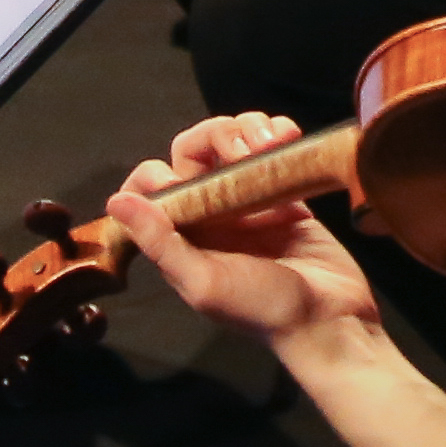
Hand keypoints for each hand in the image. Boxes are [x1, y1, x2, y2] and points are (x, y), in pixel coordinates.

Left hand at [105, 114, 375, 345]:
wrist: (329, 317)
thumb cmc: (263, 308)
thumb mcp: (204, 283)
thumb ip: (161, 243)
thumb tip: (116, 201)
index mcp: (182, 236)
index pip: (152, 187)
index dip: (159, 172)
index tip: (183, 179)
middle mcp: (210, 213)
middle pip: (195, 149)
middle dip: (217, 136)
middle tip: (245, 153)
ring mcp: (249, 198)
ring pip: (233, 138)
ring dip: (249, 129)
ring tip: (275, 144)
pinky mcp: (285, 190)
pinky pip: (272, 146)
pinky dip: (278, 131)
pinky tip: (289, 138)